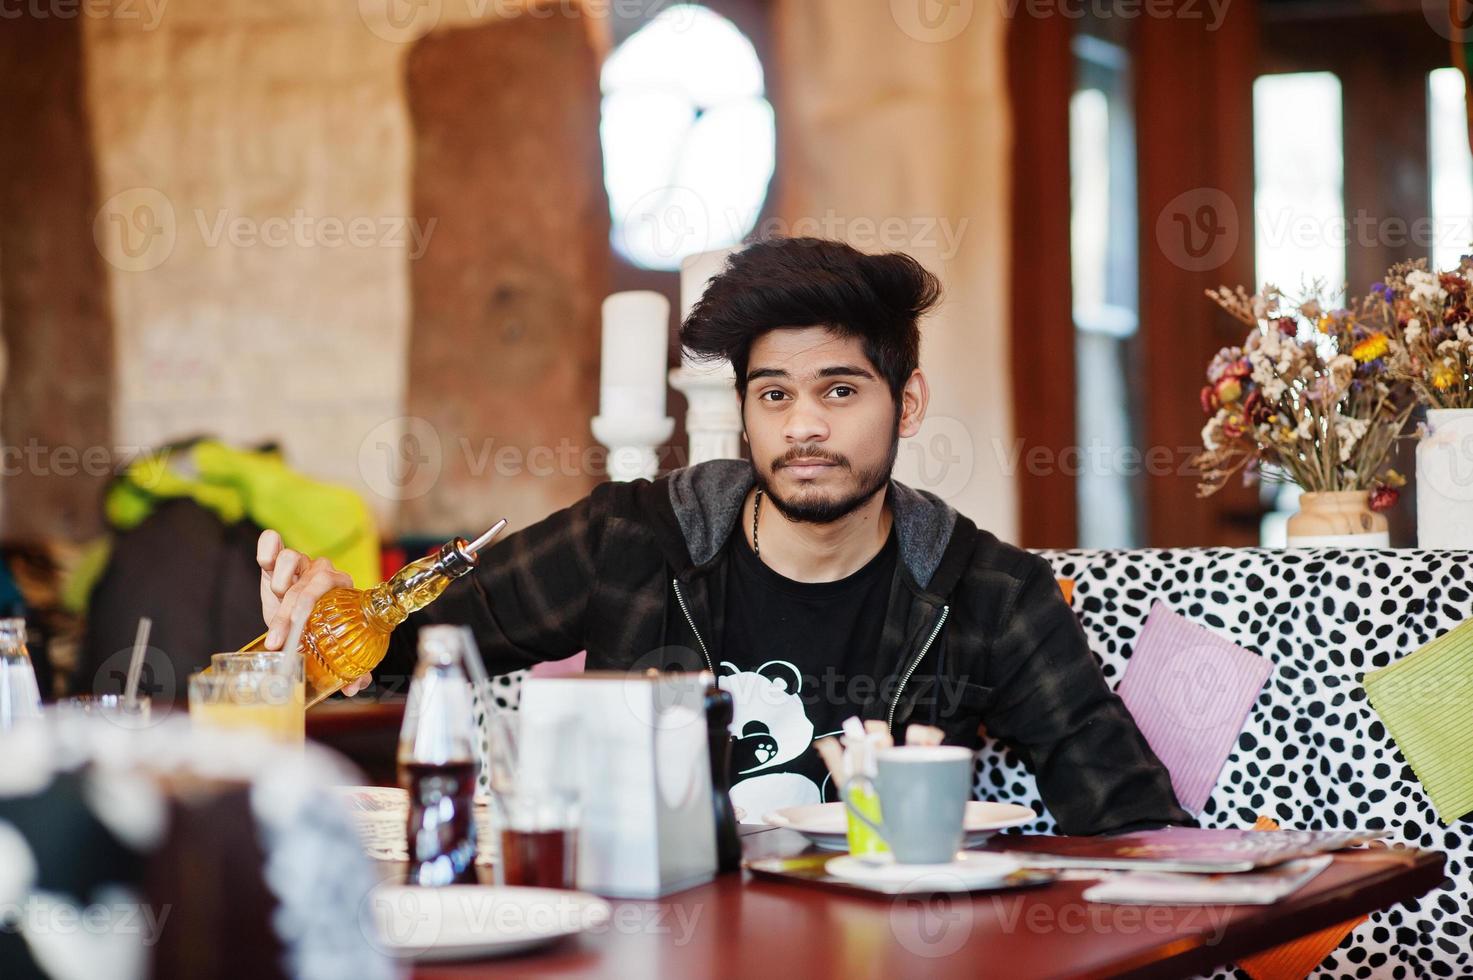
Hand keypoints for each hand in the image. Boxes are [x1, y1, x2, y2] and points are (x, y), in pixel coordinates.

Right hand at [256, 531, 372, 695]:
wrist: (296, 614)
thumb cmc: (317, 628)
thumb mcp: (326, 642)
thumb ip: (344, 662)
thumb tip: (355, 685)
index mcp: (341, 588)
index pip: (331, 589)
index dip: (310, 612)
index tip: (295, 637)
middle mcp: (323, 572)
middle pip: (306, 586)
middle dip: (288, 616)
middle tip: (276, 641)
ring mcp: (301, 563)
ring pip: (292, 560)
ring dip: (280, 584)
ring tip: (276, 601)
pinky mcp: (276, 558)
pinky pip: (271, 542)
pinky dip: (268, 548)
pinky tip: (266, 564)